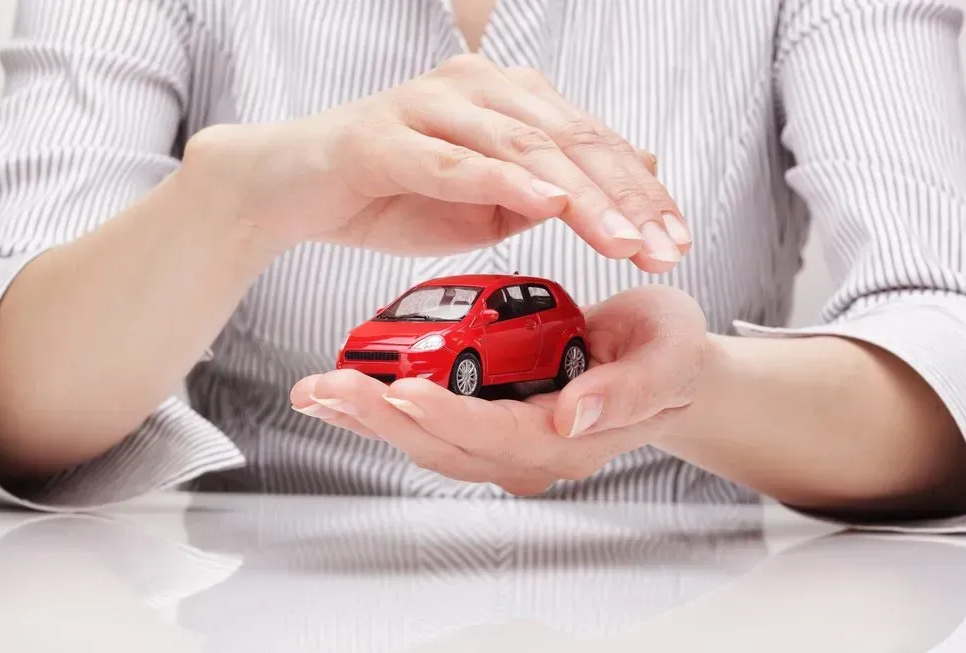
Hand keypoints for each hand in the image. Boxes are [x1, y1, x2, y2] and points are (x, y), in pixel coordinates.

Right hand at [182, 54, 689, 271]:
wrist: (292, 190)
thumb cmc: (387, 196)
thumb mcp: (484, 206)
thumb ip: (544, 193)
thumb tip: (614, 189)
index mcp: (505, 101)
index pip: (588, 143)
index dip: (639, 194)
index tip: (675, 242)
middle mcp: (475, 89)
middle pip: (569, 140)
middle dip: (625, 198)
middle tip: (664, 246)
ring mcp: (428, 106)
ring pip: (523, 146)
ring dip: (579, 193)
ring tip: (622, 236)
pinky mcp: (385, 135)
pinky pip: (454, 158)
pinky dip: (503, 179)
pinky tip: (548, 201)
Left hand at [289, 286, 708, 494]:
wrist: (664, 362)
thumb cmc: (668, 352)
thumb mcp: (669, 356)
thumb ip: (627, 391)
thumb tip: (570, 415)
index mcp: (572, 439)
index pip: (501, 436)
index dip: (450, 417)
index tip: (405, 390)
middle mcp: (531, 451)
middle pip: (448, 447)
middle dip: (384, 419)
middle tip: (330, 389)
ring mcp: (507, 440)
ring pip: (430, 441)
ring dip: (372, 417)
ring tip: (320, 391)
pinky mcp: (490, 419)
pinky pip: (432, 422)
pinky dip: (387, 406)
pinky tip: (350, 388)